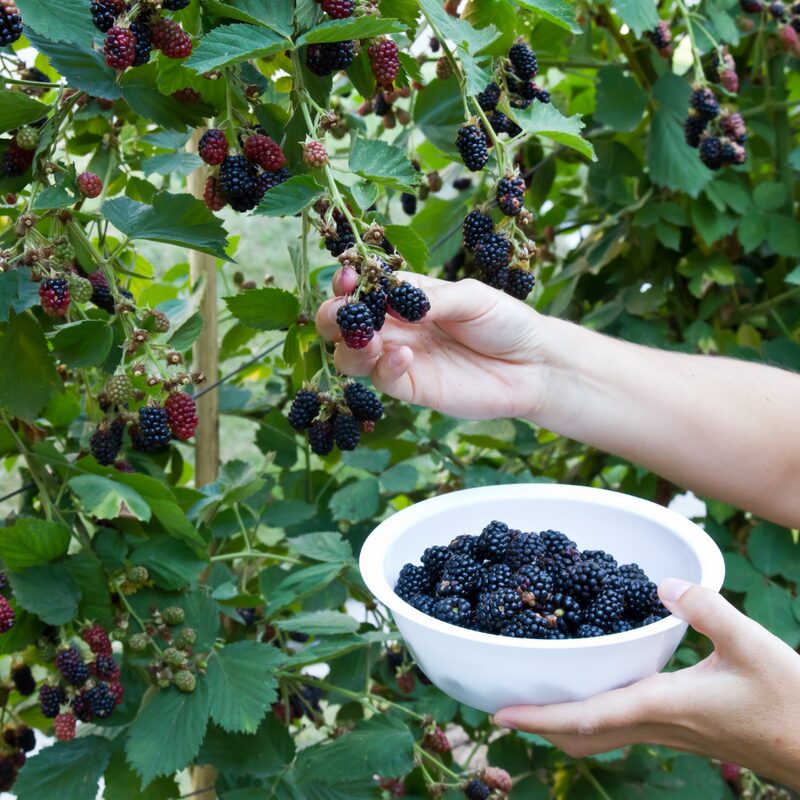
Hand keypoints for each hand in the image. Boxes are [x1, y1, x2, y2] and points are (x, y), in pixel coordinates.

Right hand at [315, 270, 547, 419]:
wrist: (534, 365)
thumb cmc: (505, 322)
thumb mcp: (472, 298)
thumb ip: (432, 298)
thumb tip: (391, 297)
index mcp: (407, 297)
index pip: (365, 288)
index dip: (349, 284)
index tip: (349, 279)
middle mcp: (397, 327)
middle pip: (345, 324)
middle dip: (334, 317)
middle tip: (342, 315)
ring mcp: (401, 359)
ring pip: (351, 356)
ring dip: (350, 346)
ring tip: (369, 339)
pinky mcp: (413, 388)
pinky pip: (382, 381)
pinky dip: (383, 368)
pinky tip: (403, 357)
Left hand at [492, 579, 799, 788]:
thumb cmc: (790, 701)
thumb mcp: (752, 644)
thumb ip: (707, 609)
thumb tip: (662, 584)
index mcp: (663, 704)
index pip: (588, 716)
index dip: (541, 717)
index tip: (501, 714)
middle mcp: (655, 723)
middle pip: (581, 735)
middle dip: (539, 724)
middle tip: (503, 703)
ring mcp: (666, 731)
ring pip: (599, 735)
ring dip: (561, 721)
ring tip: (534, 694)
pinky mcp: (677, 728)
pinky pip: (619, 725)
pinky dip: (590, 713)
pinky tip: (591, 687)